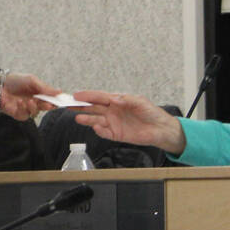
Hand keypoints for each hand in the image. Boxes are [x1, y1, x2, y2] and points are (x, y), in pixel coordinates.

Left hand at [0, 72, 60, 119]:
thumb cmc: (15, 80)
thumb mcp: (32, 80)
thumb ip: (45, 87)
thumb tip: (60, 92)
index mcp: (40, 93)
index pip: (52, 99)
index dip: (57, 101)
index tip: (62, 101)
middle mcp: (35, 102)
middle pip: (46, 107)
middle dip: (47, 106)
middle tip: (48, 104)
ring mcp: (27, 109)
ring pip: (36, 112)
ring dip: (34, 107)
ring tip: (31, 101)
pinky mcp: (18, 114)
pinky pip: (25, 115)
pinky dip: (23, 109)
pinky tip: (20, 102)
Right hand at [71, 91, 185, 156]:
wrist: (160, 129)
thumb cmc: (151, 112)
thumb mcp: (140, 102)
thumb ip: (126, 100)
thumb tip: (114, 99)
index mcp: (116, 101)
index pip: (99, 97)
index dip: (88, 95)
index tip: (76, 95)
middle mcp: (112, 111)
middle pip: (93, 108)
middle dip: (81, 106)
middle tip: (69, 105)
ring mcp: (113, 123)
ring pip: (96, 120)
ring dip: (87, 119)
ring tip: (78, 117)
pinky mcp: (116, 134)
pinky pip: (104, 132)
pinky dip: (99, 130)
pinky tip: (95, 127)